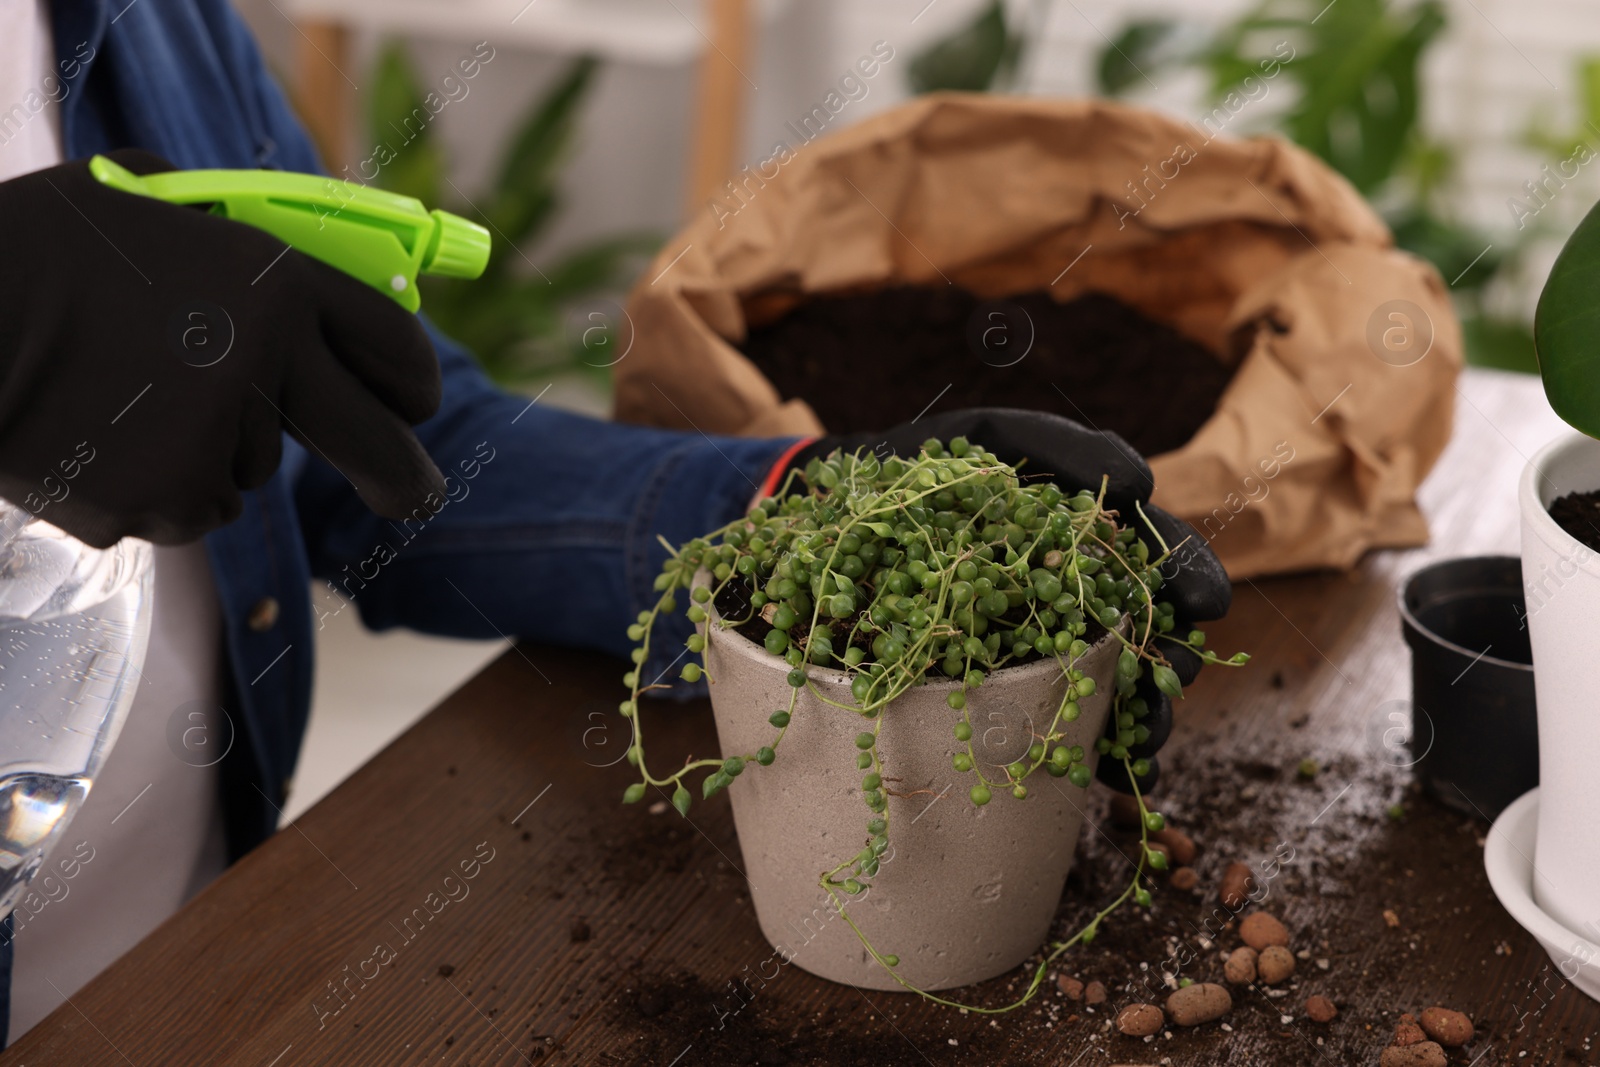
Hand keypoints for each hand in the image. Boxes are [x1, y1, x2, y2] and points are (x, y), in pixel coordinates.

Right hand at [0, 150, 445, 546]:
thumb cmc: (34, 248)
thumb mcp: (147, 204)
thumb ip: (228, 236)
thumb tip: (271, 249)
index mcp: (275, 281)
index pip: (396, 346)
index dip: (414, 383)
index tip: (416, 408)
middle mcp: (265, 364)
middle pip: (377, 445)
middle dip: (403, 478)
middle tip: (412, 497)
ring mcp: (216, 439)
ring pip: (249, 473)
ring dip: (211, 451)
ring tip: (122, 398)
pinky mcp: (163, 499)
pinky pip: (188, 504)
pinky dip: (156, 486)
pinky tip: (99, 436)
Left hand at [787, 407, 1231, 793]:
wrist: (845, 515)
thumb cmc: (926, 470)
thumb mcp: (992, 438)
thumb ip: (1062, 446)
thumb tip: (1139, 482)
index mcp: (1086, 537)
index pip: (1157, 558)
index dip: (1190, 578)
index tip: (1207, 603)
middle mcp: (1075, 595)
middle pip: (1145, 631)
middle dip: (1173, 659)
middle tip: (1179, 673)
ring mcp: (1042, 644)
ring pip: (1110, 685)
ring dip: (1142, 717)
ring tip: (1146, 739)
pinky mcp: (1001, 686)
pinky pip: (1053, 723)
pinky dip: (1089, 750)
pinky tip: (1110, 773)